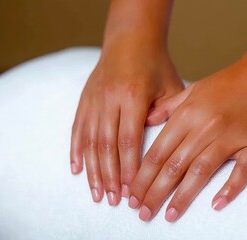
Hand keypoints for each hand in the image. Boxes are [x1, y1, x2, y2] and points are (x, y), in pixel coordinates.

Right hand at [70, 44, 182, 205]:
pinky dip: (76, 151)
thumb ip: (167, 114)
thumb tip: (159, 147)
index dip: (129, 168)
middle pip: (106, 146)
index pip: (128, 141)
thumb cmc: (156, 64)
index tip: (132, 190)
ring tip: (98, 193)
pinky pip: (77, 129)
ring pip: (89, 141)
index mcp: (132, 97)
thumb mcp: (170, 85)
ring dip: (93, 170)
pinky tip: (77, 170)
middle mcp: (108, 100)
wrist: (130, 39)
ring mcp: (93, 100)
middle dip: (111, 176)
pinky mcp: (84, 100)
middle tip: (115, 200)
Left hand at [128, 63, 246, 221]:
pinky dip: (230, 188)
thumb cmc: (230, 83)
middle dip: (154, 192)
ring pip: (200, 171)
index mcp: (188, 114)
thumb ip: (168, 107)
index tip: (132, 195)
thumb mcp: (194, 89)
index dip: (142, 176)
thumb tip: (146, 121)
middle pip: (174, 166)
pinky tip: (217, 205)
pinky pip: (242, 170)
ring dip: (182, 197)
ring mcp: (231, 137)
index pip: (158, 152)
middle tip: (142, 213)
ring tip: (169, 216)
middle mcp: (205, 127)